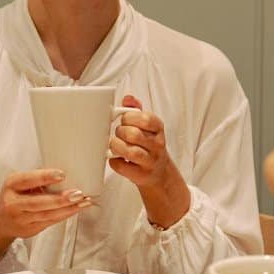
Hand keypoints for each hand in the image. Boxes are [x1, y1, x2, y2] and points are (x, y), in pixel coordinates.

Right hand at [0, 169, 91, 260]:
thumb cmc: (14, 195)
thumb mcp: (19, 182)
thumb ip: (36, 179)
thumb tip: (67, 172)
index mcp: (11, 185)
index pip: (27, 180)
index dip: (44, 177)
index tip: (62, 174)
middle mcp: (13, 203)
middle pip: (38, 202)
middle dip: (60, 199)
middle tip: (78, 193)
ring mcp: (20, 219)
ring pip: (47, 215)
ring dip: (68, 208)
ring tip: (83, 201)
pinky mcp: (29, 230)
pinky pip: (50, 222)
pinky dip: (65, 215)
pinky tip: (76, 209)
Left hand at [109, 95, 190, 227]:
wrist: (158, 172)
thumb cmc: (148, 144)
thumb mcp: (147, 125)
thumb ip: (136, 110)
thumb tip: (128, 98)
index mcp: (158, 128)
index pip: (144, 118)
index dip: (128, 118)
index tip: (123, 120)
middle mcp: (157, 145)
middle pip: (134, 134)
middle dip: (120, 132)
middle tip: (118, 134)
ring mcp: (150, 161)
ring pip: (130, 152)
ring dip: (117, 146)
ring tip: (115, 145)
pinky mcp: (142, 175)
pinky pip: (123, 167)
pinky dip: (114, 162)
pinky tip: (116, 158)